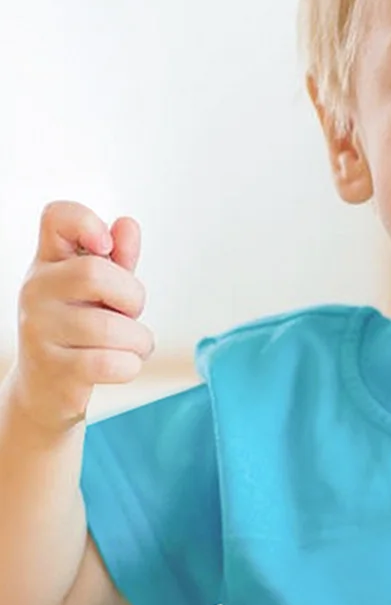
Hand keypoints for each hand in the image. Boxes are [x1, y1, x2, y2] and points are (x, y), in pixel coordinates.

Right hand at [10, 201, 154, 431]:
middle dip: (132, 296)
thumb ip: (119, 257)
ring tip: (133, 344)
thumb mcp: (103, 289)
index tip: (105, 246)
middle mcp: (36, 289)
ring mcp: (38, 329)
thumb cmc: (83, 328)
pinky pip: (110, 363)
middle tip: (130, 312)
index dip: (87, 222)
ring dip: (139, 340)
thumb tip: (127, 224)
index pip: (56, 216)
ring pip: (111, 327)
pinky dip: (130, 365)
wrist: (47, 388)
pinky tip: (123, 364)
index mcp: (50, 261)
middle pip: (95, 273)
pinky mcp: (52, 368)